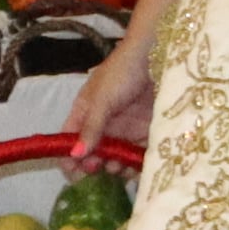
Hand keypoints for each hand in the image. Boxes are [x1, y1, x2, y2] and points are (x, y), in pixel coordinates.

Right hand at [63, 29, 155, 162]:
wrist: (159, 57)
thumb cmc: (123, 73)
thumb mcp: (102, 100)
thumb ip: (91, 128)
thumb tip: (74, 156)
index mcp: (84, 114)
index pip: (70, 141)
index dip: (69, 158)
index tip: (74, 173)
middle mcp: (103, 125)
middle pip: (93, 154)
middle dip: (94, 165)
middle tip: (101, 168)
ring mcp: (125, 129)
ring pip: (115, 157)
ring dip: (115, 167)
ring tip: (120, 168)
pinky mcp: (147, 132)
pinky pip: (138, 154)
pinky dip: (135, 164)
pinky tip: (136, 169)